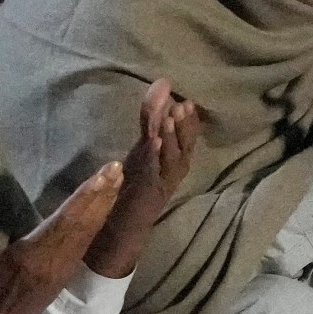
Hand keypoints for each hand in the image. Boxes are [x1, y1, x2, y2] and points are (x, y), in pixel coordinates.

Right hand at [0, 162, 121, 313]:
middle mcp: (53, 263)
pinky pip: (84, 245)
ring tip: (117, 181)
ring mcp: (62, 271)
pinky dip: (96, 224)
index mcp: (31, 257)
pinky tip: (105, 208)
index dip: (85, 198)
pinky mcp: (65, 275)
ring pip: (87, 234)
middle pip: (82, 224)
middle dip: (101, 196)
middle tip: (117, 170)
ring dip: (103, 207)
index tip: (102, 176)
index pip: (64, 221)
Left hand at [87, 79, 201, 278]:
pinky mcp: (146, 195)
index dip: (190, 123)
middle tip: (184, 105)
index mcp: (173, 164)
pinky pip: (152, 174)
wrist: (123, 228)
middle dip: (185, 128)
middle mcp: (172, 175)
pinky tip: (153, 142)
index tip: (189, 103)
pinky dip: (154, 157)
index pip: (187, 141)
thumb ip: (150, 121)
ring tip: (170, 118)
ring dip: (172, 140)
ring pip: (172, 162)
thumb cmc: (135, 185)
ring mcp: (161, 186)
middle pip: (184, 150)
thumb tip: (161, 86)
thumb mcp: (143, 150)